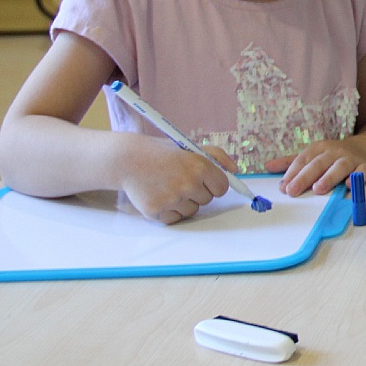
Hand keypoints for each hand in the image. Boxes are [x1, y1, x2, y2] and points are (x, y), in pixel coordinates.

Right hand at [117, 136, 231, 223]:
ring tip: (167, 186)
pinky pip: (175, 219)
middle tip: (178, 179)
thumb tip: (236, 171)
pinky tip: (159, 195)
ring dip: (183, 203)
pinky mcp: (157, 211)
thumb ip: (217, 156)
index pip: (222, 188)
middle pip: (207, 200)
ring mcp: (172, 199)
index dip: (213, 185)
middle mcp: (188, 184)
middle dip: (197, 192)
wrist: (129, 160)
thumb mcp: (191, 147)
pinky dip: (169, 211)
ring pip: (192, 211)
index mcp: (200, 166)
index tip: (202, 180)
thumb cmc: (163, 154)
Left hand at [266, 140, 365, 196]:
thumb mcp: (314, 156)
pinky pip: (362, 172)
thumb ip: (291, 163)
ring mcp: (351, 159)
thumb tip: (267, 166)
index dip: (292, 173)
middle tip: (293, 191)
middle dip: (305, 177)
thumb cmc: (334, 156)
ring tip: (318, 189)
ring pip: (339, 167)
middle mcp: (334, 152)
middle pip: (318, 164)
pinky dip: (356, 178)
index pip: (303, 160)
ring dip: (329, 177)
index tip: (283, 187)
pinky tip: (348, 185)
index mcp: (319, 148)